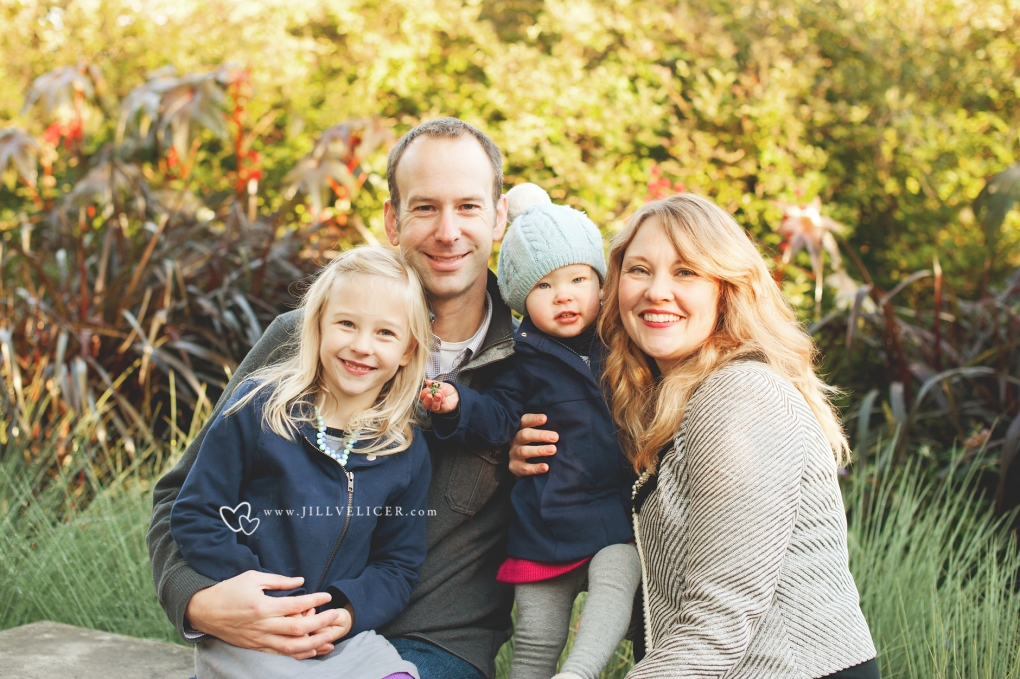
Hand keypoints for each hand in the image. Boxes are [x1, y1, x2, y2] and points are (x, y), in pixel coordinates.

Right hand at [185, 571, 342, 658]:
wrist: (204, 611)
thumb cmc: (229, 590)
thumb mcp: (253, 578)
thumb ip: (278, 581)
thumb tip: (301, 581)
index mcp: (263, 606)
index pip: (296, 604)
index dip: (315, 600)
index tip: (328, 596)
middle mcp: (263, 625)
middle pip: (298, 628)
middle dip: (321, 623)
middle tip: (336, 615)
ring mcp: (259, 639)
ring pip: (292, 647)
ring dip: (314, 643)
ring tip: (330, 637)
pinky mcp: (256, 647)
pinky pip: (281, 655)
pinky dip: (299, 655)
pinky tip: (313, 650)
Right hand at [419, 381, 458, 413]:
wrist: (456, 392)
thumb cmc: (446, 389)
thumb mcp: (440, 384)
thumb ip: (433, 383)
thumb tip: (427, 381)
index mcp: (428, 396)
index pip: (423, 397)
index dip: (423, 394)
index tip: (427, 389)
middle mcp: (431, 403)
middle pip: (426, 404)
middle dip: (427, 399)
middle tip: (429, 394)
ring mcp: (437, 407)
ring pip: (433, 407)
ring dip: (435, 400)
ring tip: (438, 394)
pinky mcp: (443, 409)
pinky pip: (441, 406)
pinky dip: (441, 401)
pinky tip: (442, 396)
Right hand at [508, 413, 557, 477]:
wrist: (523, 467)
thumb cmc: (535, 446)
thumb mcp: (537, 436)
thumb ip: (545, 431)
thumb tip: (562, 428)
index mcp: (520, 429)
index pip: (524, 421)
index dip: (534, 419)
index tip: (545, 418)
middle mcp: (515, 441)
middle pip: (524, 434)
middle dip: (540, 435)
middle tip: (555, 437)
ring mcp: (514, 454)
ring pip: (524, 451)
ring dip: (539, 450)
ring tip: (553, 450)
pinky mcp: (514, 467)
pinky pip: (525, 468)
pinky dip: (535, 468)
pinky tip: (546, 467)